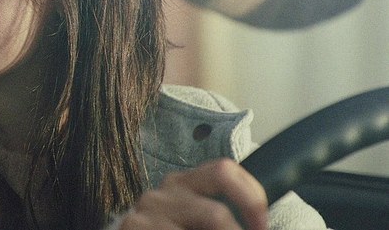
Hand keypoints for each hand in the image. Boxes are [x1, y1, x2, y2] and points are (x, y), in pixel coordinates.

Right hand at [120, 159, 267, 229]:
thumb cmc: (170, 228)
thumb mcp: (195, 215)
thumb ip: (218, 213)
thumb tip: (259, 226)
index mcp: (185, 183)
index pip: (225, 171)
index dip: (251, 198)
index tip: (262, 226)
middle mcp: (165, 192)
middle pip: (215, 214)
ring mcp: (147, 211)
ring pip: (205, 222)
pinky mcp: (133, 227)